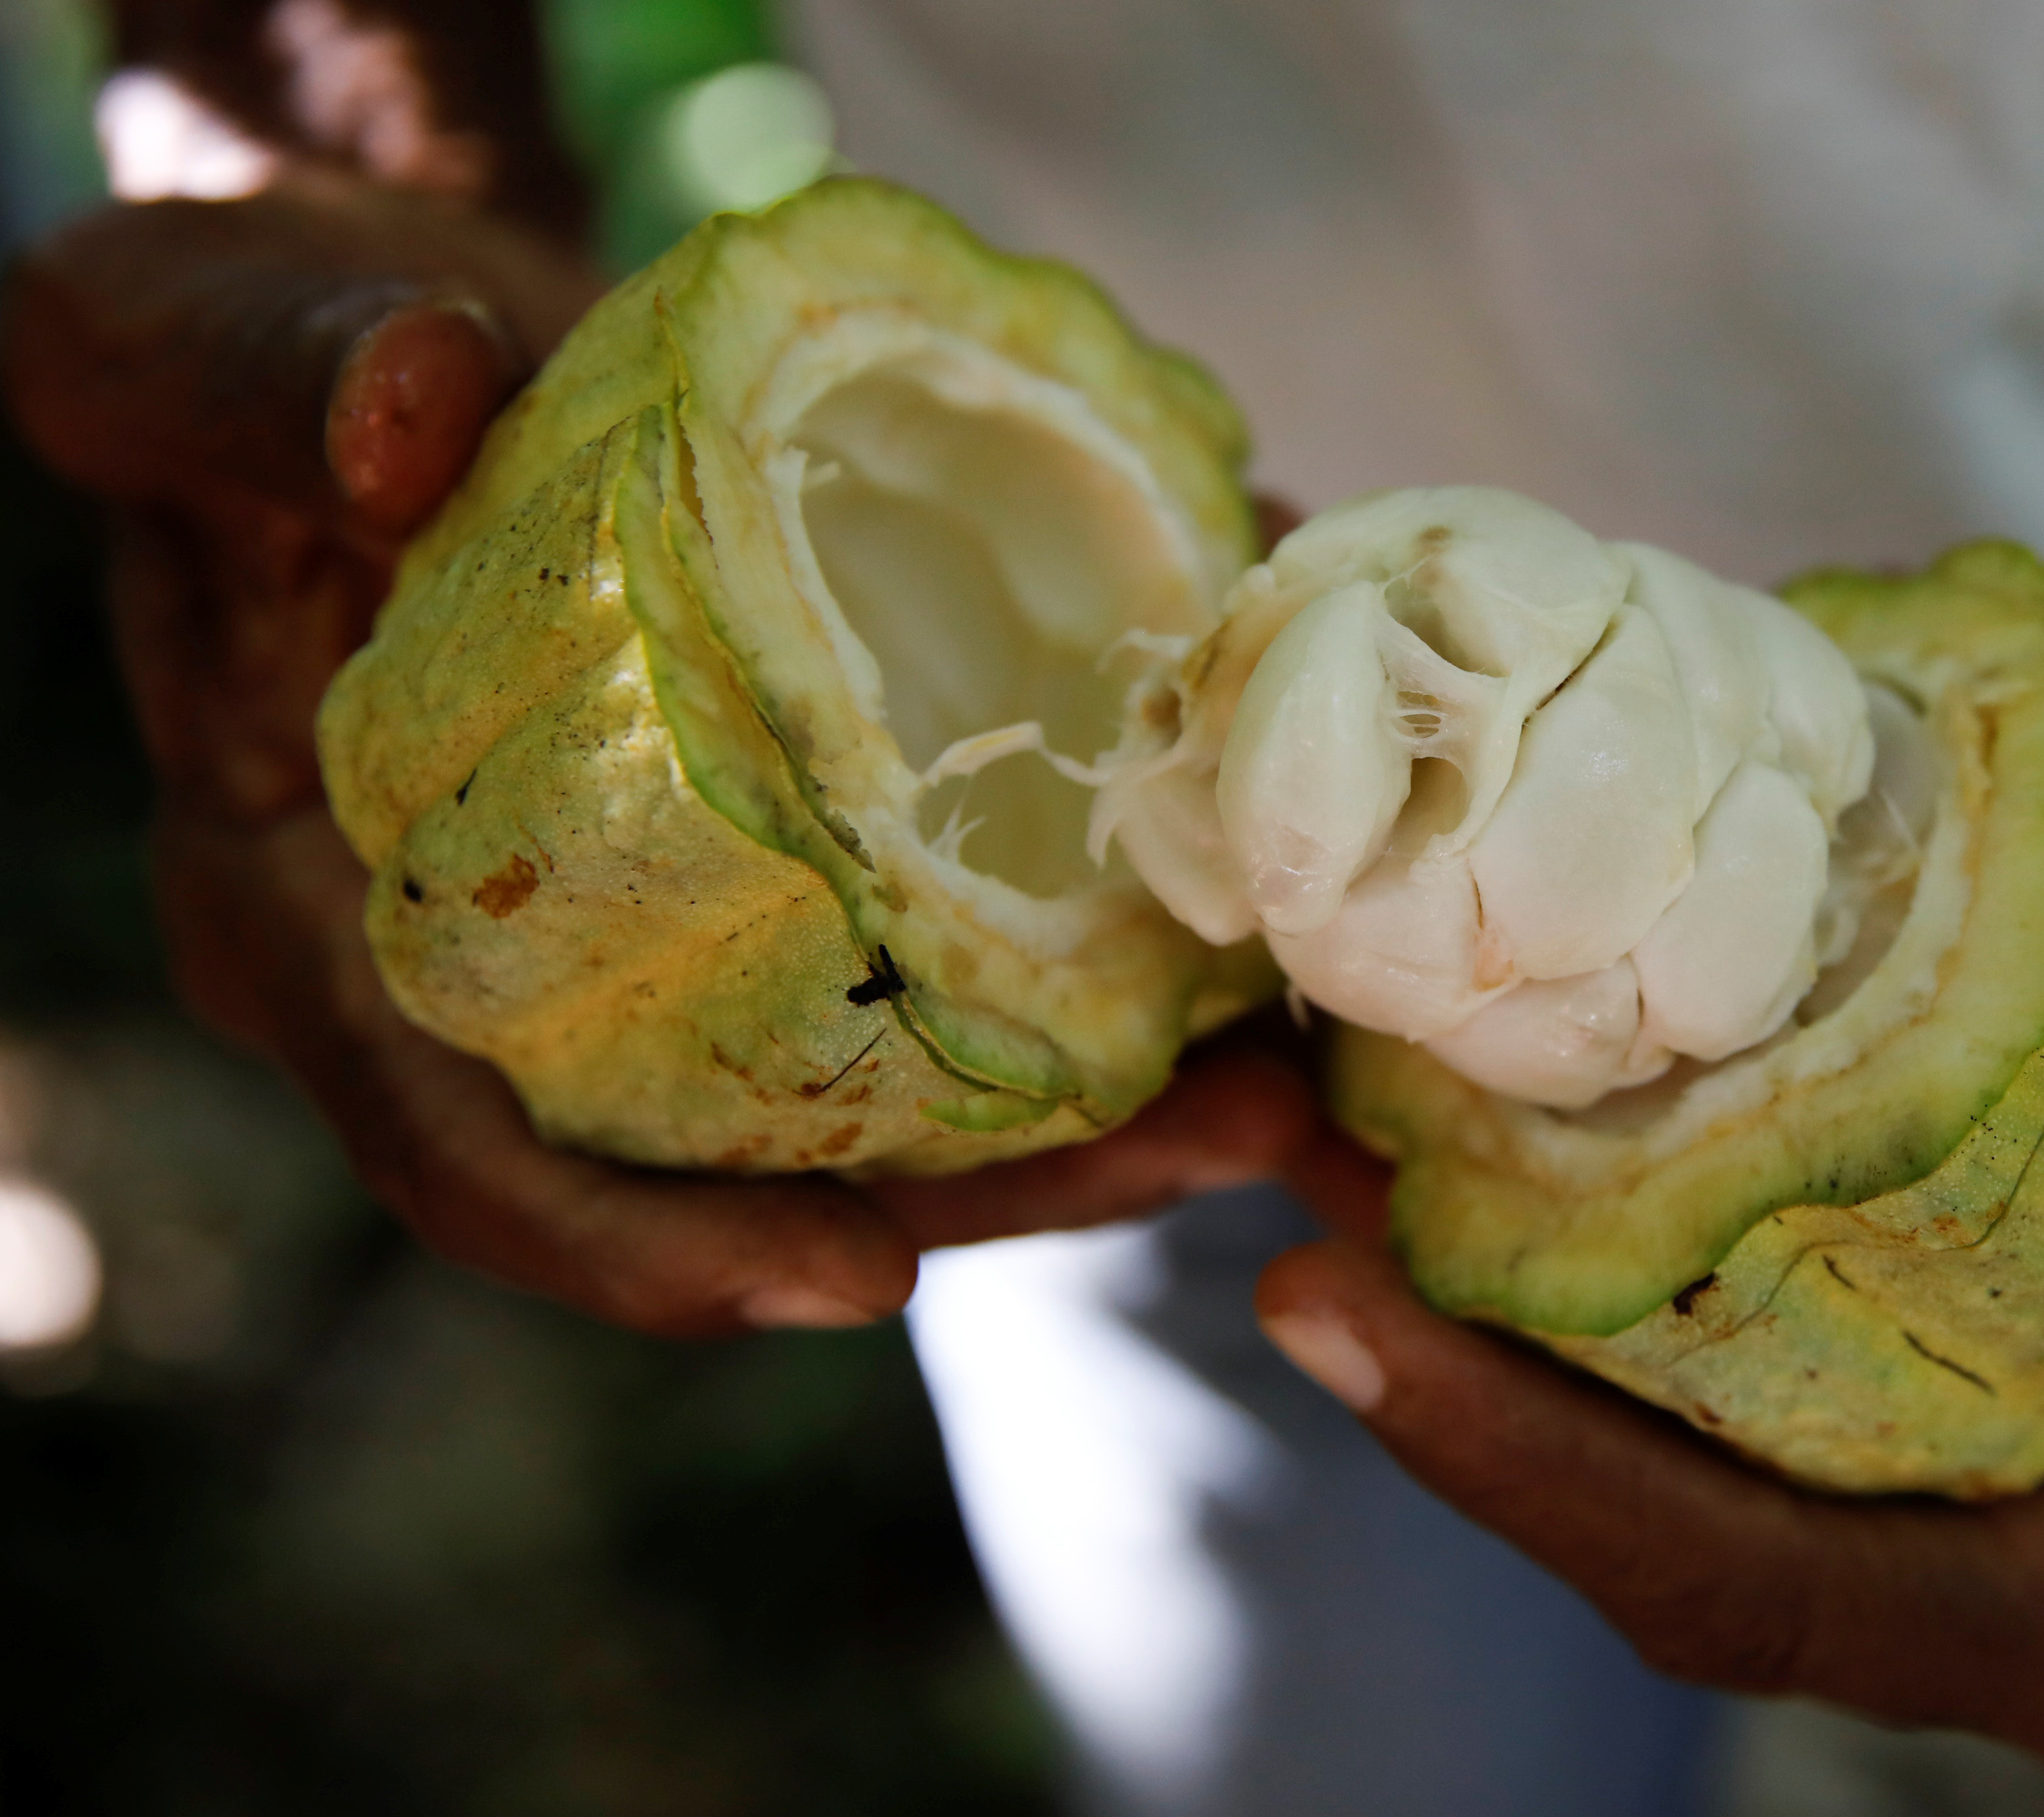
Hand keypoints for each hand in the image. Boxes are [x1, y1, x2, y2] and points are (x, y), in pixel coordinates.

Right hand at [4, 187, 1314, 1336]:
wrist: (388, 339)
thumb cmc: (248, 353)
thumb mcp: (193, 339)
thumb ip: (270, 377)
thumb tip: (409, 408)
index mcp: (325, 922)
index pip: (472, 1152)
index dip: (651, 1247)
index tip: (863, 1287)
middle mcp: (507, 972)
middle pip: (749, 1158)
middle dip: (992, 1191)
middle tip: (1216, 1147)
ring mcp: (654, 927)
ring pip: (876, 1076)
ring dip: (1086, 1095)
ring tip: (1281, 1072)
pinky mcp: (768, 850)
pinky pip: (924, 936)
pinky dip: (1077, 933)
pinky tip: (1231, 907)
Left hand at [1257, 833, 2043, 1786]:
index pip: (1770, 1598)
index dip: (1540, 1480)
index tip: (1339, 1319)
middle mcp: (1993, 1572)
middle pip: (1652, 1505)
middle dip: (1447, 1363)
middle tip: (1266, 1174)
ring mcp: (1944, 1465)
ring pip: (1652, 1402)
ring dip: (1474, 1272)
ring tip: (1306, 1110)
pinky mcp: (1918, 1347)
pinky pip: (1707, 1303)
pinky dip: (1586, 1200)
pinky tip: (1473, 1073)